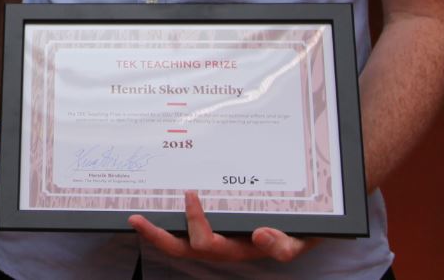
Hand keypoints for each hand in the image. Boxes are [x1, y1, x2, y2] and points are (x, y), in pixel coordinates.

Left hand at [129, 190, 312, 263]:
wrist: (307, 228)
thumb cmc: (301, 231)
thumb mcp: (301, 239)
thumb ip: (284, 244)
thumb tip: (260, 234)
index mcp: (239, 248)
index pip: (207, 243)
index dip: (194, 223)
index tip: (190, 193)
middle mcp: (224, 246)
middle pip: (183, 249)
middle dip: (158, 237)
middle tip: (136, 218)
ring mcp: (219, 238)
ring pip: (182, 243)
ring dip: (159, 232)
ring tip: (137, 216)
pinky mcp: (218, 227)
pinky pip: (189, 230)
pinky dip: (173, 222)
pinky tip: (159, 204)